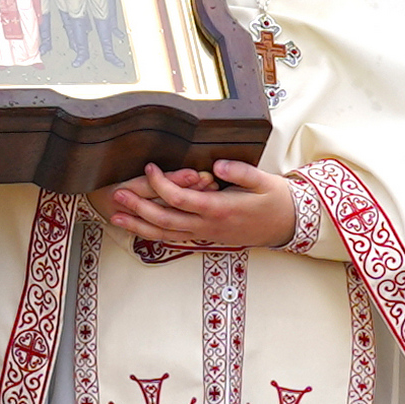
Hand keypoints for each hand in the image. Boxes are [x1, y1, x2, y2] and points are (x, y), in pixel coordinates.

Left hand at [96, 157, 295, 252]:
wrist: (287, 224)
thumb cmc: (275, 200)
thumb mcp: (263, 181)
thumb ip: (240, 172)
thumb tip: (218, 165)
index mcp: (220, 209)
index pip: (182, 199)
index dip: (162, 185)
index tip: (150, 168)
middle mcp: (208, 225)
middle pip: (166, 220)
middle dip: (139, 209)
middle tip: (117, 196)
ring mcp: (206, 234)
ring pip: (166, 233)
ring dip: (140, 226)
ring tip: (117, 218)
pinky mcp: (207, 237)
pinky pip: (175, 238)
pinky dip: (155, 233)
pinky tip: (139, 228)